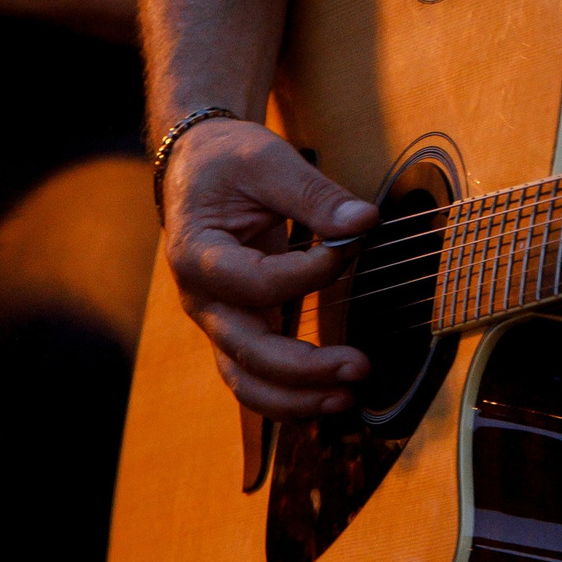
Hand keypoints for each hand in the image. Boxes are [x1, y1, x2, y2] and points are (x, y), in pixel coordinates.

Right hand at [161, 116, 378, 420]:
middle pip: (247, 350)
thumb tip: (363, 223)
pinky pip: (256, 378)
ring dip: (297, 399)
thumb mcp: (267, 160)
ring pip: (247, 380)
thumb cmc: (229, 163)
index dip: (307, 275)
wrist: (198, 170)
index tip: (349, 249)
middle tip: (360, 366)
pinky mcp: (238, 331)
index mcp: (198, 253)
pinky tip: (329, 401)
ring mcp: (218, 321)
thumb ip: (314, 194)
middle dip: (304, 368)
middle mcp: (203, 299)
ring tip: (348, 398)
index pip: (255, 281)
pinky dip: (290, 398)